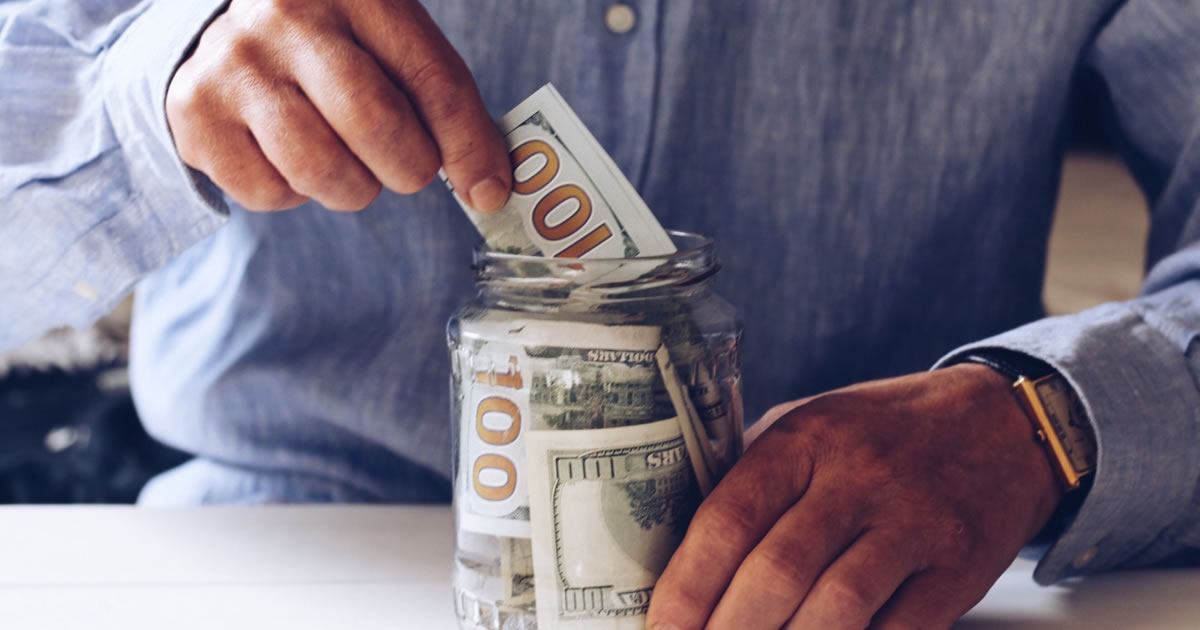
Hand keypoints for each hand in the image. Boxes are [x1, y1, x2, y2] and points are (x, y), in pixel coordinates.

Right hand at [166, 0, 510, 211]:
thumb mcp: (392, 42)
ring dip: (352, 189)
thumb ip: (442, 100)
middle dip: (407, 168)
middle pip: (373, 125)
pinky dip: (295, 194)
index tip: (489, 191)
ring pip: (320, 170)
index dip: (468, 145)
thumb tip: (491, 189)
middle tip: (407, 169)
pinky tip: (289, 155)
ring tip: (346, 160)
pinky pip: (270, 193)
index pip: (431, 77)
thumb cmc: (335, 45)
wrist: (225, 25)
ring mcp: (232, 63)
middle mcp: (285, 15)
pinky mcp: (194, 113)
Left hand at [648, 363, 1063, 628]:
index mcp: (805, 438)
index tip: (659, 628)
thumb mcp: (810, 425)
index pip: (729, 517)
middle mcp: (858, 477)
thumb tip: (679, 553)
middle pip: (777, 571)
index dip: (686, 583)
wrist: (1000, 422)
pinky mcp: (958, 568)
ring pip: (836, 608)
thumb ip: (751, 476)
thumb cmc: (882, 431)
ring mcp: (913, 523)